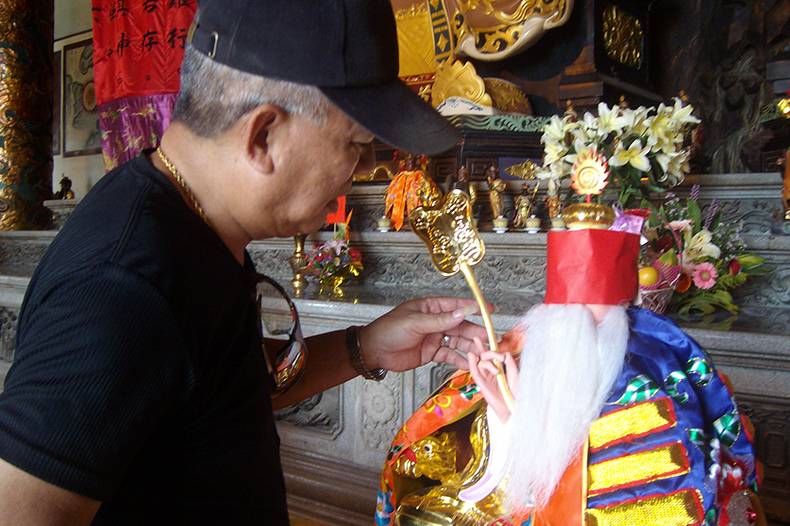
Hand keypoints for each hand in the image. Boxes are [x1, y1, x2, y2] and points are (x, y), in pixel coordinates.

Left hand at [359, 297, 492, 371]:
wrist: (374, 351)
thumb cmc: (390, 330)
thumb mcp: (415, 322)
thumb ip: (439, 320)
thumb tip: (462, 313)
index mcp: (430, 308)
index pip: (455, 306)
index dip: (473, 307)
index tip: (489, 310)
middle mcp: (435, 321)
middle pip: (460, 325)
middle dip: (476, 331)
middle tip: (491, 337)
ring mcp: (434, 337)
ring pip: (458, 341)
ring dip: (471, 346)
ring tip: (484, 353)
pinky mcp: (432, 353)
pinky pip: (450, 355)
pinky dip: (460, 359)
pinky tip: (470, 364)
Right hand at [468, 343, 518, 423]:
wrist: (514, 408)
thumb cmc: (516, 394)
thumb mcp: (516, 375)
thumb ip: (511, 364)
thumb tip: (505, 352)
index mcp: (499, 369)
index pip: (491, 355)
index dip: (488, 345)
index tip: (486, 336)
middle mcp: (491, 372)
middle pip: (484, 357)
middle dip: (488, 352)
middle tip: (495, 354)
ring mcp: (486, 378)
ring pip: (480, 363)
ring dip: (487, 361)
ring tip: (494, 368)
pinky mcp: (481, 384)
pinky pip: (475, 372)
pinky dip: (472, 363)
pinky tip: (472, 356)